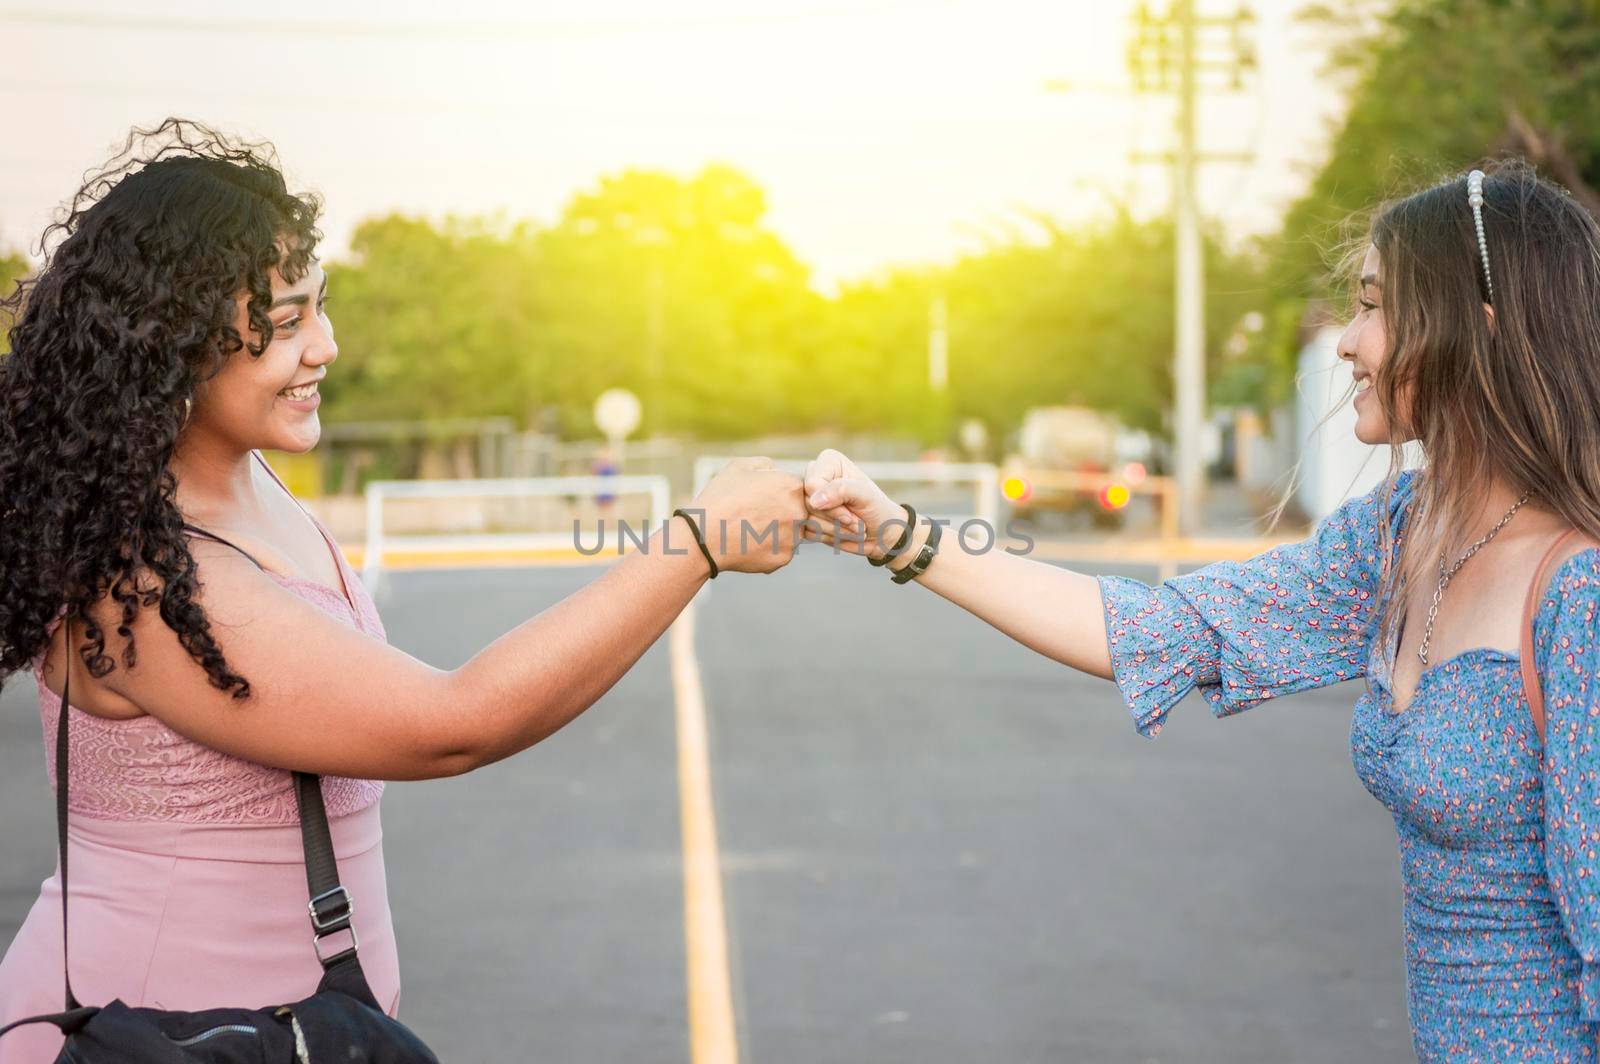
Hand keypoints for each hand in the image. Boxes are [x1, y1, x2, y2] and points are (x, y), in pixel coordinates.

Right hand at [687, 457, 806, 573]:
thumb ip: (767, 465)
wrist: (703, 537)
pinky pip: (780, 550)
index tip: (760, 497)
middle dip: (780, 512)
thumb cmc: (720, 498)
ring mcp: (793, 537)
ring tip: (748, 529)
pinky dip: (767, 548)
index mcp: (792, 486)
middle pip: (797, 511)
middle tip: (753, 515)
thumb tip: (778, 472)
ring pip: (790, 532)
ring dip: (775, 531)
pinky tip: (748, 543)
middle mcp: (799, 512)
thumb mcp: (741, 466)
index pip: (796, 488)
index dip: (777, 492)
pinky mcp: (784, 558)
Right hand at [801, 448, 908, 561]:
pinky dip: (826, 536)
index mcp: (828, 462)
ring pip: (804, 519)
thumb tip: (814, 500)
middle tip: (855, 522)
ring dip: (832, 529)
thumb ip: (841, 490)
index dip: (831, 505)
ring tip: (851, 527)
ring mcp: (808, 497)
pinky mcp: (806, 516)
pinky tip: (841, 532)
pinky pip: (804, 531)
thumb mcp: (865, 496)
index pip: (813, 485)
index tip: (851, 513)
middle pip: (807, 503)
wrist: (881, 532)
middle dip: (833, 519)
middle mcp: (815, 476)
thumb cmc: (877, 509)